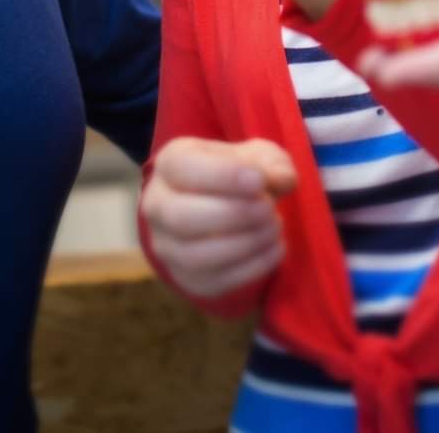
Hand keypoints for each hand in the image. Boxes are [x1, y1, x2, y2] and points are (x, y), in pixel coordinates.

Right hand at [142, 137, 296, 298]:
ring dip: (243, 244)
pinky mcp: (188, 278)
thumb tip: (281, 180)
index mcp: (170, 164)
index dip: (222, 176)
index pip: (182, 168)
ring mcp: (168, 247)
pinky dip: (251, 268)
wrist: (224, 205)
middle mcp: (157, 206)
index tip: (258, 181)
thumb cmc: (237, 174)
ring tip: (273, 227)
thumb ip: (271, 163)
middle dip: (233, 214)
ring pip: (194, 255)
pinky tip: (275, 248)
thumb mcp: (256, 156)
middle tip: (268, 208)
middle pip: (181, 217)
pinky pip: (214, 282)